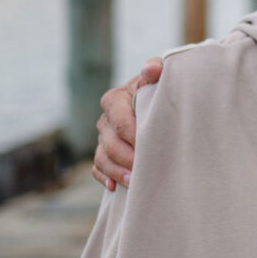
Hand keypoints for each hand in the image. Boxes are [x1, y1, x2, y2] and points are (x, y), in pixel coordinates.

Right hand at [91, 57, 162, 189]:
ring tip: (134, 182)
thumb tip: (152, 69)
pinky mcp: (103, 152)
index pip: (121, 122)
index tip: (154, 147)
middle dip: (128, 159)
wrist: (156, 99)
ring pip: (102, 158)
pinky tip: (115, 188)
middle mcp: (105, 119)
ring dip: (117, 172)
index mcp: (115, 99)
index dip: (136, 137)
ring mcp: (102, 138)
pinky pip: (97, 168)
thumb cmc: (159, 87)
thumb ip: (155, 69)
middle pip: (111, 144)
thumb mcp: (159, 75)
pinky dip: (105, 177)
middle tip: (147, 170)